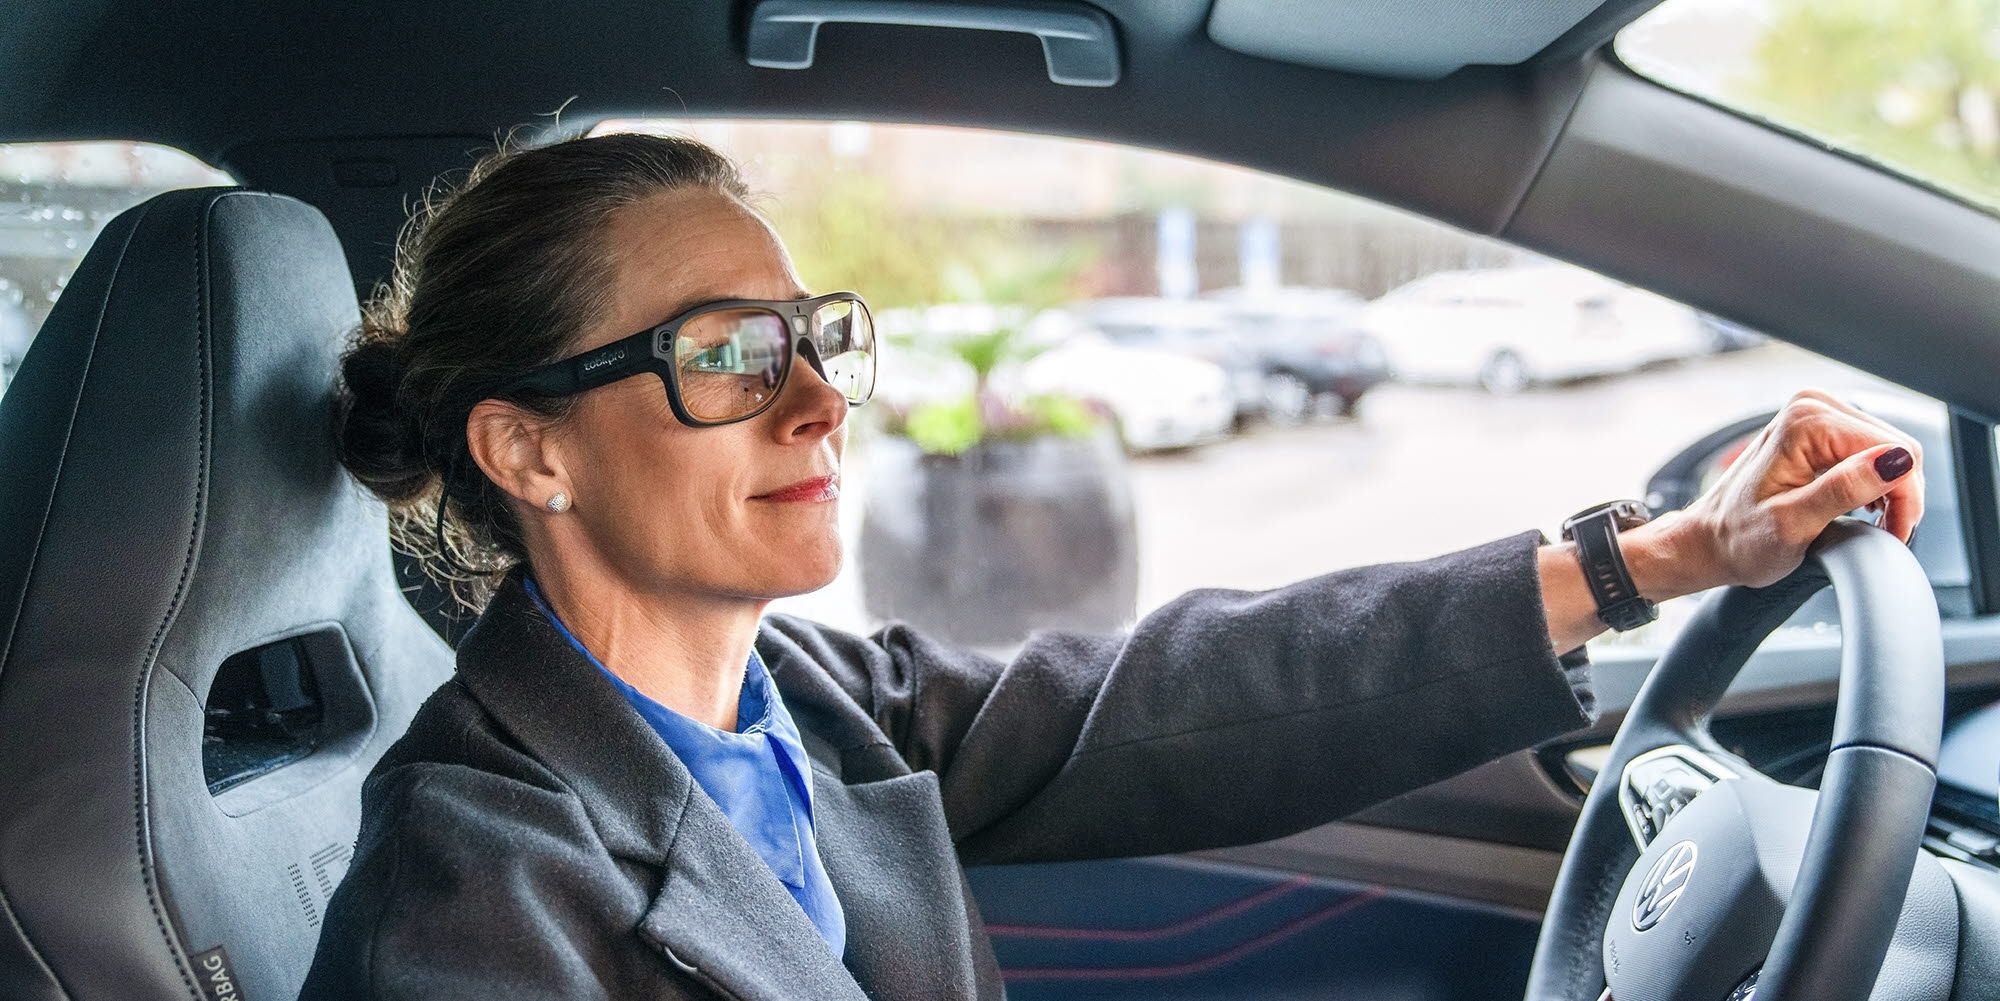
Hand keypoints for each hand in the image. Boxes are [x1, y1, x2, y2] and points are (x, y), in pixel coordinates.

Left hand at [1625, 389, 1925, 598]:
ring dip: (1889, 491)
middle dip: (1900, 494)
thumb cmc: (1740, 538)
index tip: (1893, 533)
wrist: (1709, 540)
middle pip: (1898, 448)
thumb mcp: (1793, 524)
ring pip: (1890, 452)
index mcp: (1806, 422)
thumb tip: (1895, 461)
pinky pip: (1872, 453)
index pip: (1896, 452)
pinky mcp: (1821, 430)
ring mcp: (1817, 414)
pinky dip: (1875, 484)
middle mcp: (1813, 406)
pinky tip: (1860, 507)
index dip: (1905, 498)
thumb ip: (1843, 490)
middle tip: (1884, 532)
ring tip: (1869, 523)